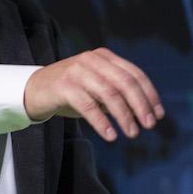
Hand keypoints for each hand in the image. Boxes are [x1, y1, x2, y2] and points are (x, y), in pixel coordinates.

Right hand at [23, 48, 163, 140]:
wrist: (34, 90)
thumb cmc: (71, 92)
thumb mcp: (97, 88)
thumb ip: (117, 94)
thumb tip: (146, 113)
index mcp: (105, 57)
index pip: (134, 74)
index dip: (149, 95)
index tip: (158, 115)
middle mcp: (93, 60)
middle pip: (125, 83)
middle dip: (140, 106)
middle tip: (149, 126)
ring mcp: (77, 71)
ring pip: (109, 93)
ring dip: (124, 116)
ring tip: (132, 133)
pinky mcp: (64, 86)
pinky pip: (88, 105)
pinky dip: (101, 122)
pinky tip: (110, 135)